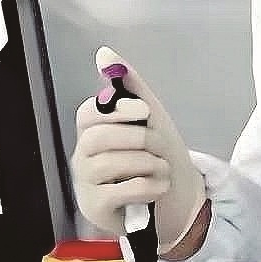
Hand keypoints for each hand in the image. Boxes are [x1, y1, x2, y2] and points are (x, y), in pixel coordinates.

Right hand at [72, 45, 206, 252]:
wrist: (177, 200)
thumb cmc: (158, 156)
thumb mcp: (150, 118)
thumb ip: (130, 86)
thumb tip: (104, 52)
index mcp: (94, 131)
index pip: (88, 114)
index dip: (116, 110)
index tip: (144, 111)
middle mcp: (83, 156)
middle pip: (98, 138)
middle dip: (138, 138)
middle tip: (159, 145)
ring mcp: (87, 184)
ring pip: (109, 164)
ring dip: (147, 163)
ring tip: (162, 168)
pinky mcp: (97, 209)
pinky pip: (119, 191)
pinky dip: (148, 186)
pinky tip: (159, 186)